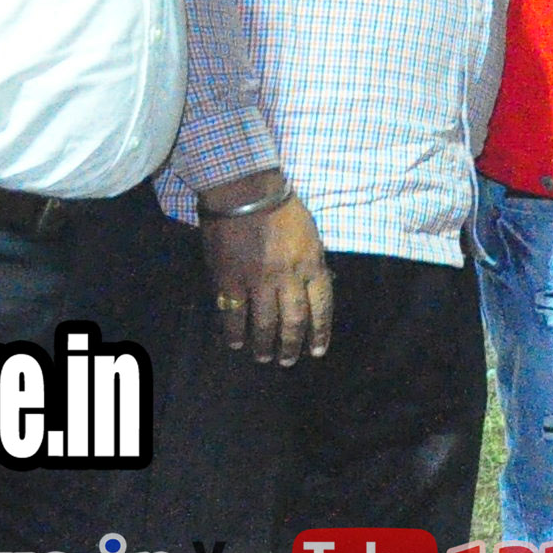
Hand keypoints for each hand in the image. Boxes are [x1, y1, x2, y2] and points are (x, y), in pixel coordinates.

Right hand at [201, 190, 331, 365]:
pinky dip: (235, 332)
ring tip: (263, 357)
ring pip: (264, 323)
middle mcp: (289, 277)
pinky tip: (236, 343)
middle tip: (287, 361)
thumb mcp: (310, 234)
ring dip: (264, 344)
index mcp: (312, 264)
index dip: (320, 331)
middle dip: (292, 345)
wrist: (245, 191)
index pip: (322, 306)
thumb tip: (314, 286)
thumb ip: (311, 262)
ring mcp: (258, 280)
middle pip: (294, 321)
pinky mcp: (230, 279)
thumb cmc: (281, 207)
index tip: (318, 351)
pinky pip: (233, 313)